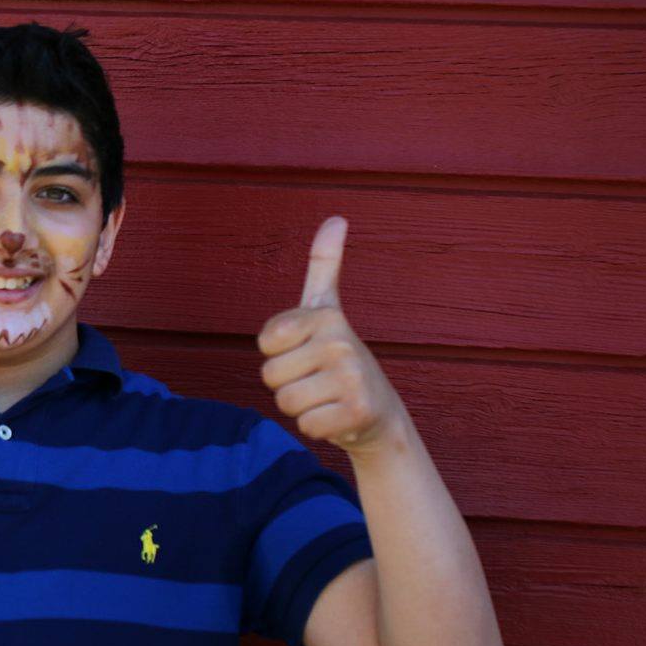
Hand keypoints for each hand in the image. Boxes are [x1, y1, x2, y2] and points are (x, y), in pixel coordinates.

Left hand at [257, 216, 406, 453]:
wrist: (378, 413)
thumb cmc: (339, 359)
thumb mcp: (327, 310)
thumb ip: (323, 265)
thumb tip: (336, 218)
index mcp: (327, 316)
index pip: (266, 342)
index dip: (278, 354)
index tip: (304, 351)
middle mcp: (342, 343)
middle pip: (271, 376)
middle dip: (287, 385)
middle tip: (317, 380)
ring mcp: (352, 378)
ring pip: (285, 402)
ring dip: (300, 408)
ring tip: (325, 398)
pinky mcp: (356, 412)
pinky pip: (305, 425)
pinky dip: (316, 427)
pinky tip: (336, 417)